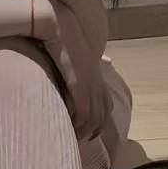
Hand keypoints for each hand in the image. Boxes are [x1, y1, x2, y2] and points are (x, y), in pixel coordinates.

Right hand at [36, 0, 111, 141]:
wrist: (61, 29)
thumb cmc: (63, 39)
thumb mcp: (72, 57)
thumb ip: (74, 69)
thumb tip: (66, 74)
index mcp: (97, 76)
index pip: (107, 105)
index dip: (100, 121)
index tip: (90, 131)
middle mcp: (97, 83)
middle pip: (103, 115)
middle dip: (94, 130)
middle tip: (82, 140)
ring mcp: (91, 85)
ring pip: (95, 118)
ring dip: (84, 131)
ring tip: (73, 137)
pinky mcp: (80, 87)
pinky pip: (84, 113)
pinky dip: (78, 124)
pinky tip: (69, 128)